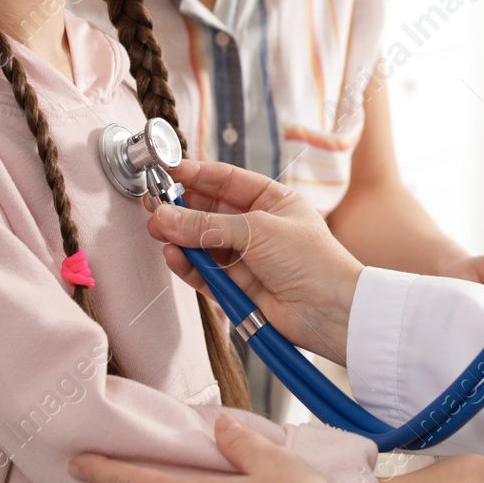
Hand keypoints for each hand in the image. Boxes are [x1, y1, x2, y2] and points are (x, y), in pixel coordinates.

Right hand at [146, 160, 363, 365]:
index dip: (196, 175)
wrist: (331, 311)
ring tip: (158, 229)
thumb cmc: (312, 261)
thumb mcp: (258, 230)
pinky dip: (187, 264)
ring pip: (202, 242)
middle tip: (153, 203)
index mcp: (272, 201)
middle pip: (209, 211)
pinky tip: (173, 254)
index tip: (167, 171)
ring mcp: (246, 257)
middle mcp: (257, 227)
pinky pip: (203, 272)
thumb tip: (167, 216)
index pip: (227, 181)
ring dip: (179, 236)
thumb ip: (208, 224)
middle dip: (180, 207)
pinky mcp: (236, 287)